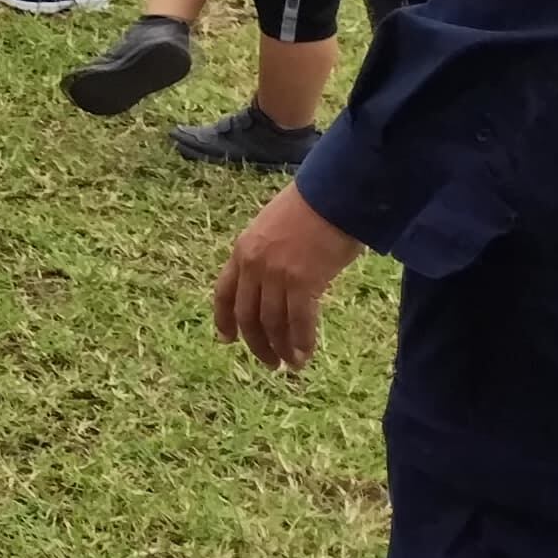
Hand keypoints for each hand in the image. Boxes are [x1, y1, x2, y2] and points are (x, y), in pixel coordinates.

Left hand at [213, 181, 365, 371]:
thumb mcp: (274, 228)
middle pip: (247, 315)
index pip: (224, 293)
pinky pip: (299, 321)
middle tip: (269, 363)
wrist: (333, 193)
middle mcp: (254, 265)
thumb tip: (276, 281)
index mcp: (242, 251)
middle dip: (257, 343)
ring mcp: (277, 274)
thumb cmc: (313, 207)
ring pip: (272, 323)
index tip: (227, 340)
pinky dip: (301, 342)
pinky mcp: (304, 281)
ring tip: (291, 364)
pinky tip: (305, 355)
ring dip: (281, 348)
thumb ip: (267, 254)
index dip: (224, 320)